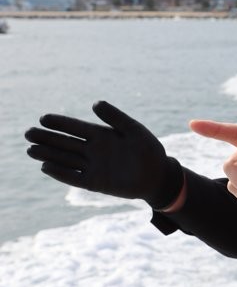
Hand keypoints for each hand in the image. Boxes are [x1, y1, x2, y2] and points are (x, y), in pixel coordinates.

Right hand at [25, 101, 182, 207]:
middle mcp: (93, 150)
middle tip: (28, 133)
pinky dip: (61, 173)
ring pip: (65, 159)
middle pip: (65, 143)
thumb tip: (95, 103)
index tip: (43, 118)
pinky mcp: (95, 182)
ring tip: (30, 150)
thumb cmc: (149, 150)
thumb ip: (115, 117)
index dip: (60, 123)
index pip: (76, 127)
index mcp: (101, 135)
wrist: (158, 175)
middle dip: (47, 138)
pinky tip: (46, 167)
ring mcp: (93, 166)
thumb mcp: (134, 130)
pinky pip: (74, 177)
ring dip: (48, 155)